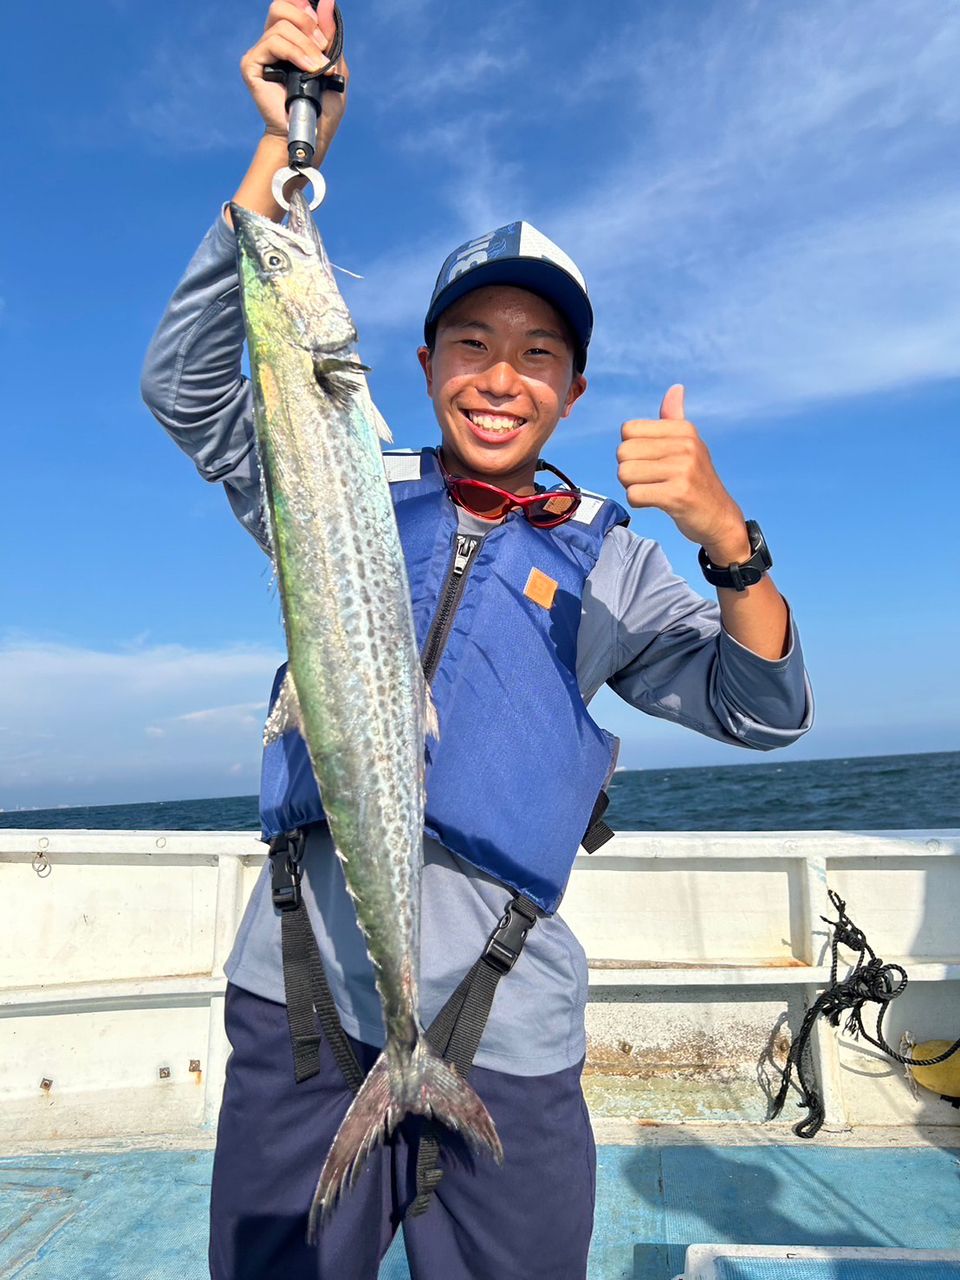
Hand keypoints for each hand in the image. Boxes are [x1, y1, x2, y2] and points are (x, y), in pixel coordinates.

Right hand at [240, 0, 348, 165]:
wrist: (310, 135)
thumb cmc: (323, 108)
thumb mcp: (335, 66)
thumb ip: (330, 34)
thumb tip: (326, 1)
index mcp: (291, 40)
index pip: (290, 5)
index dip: (302, 5)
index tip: (319, 19)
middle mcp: (273, 43)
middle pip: (281, 7)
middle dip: (308, 23)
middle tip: (323, 47)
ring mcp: (262, 53)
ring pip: (282, 26)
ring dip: (307, 46)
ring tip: (318, 68)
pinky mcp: (252, 64)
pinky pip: (273, 42)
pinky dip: (295, 53)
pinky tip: (307, 71)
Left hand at [617, 385, 750, 561]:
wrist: (720, 517)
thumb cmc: (696, 481)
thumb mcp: (689, 444)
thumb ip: (675, 418)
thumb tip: (676, 388)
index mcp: (684, 429)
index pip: (628, 430)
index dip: (632, 449)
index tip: (652, 461)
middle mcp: (685, 445)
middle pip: (623, 452)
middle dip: (630, 470)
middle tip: (653, 480)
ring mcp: (683, 469)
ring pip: (625, 474)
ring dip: (633, 487)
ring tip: (655, 490)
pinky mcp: (677, 495)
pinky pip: (634, 495)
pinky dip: (638, 502)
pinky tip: (656, 502)